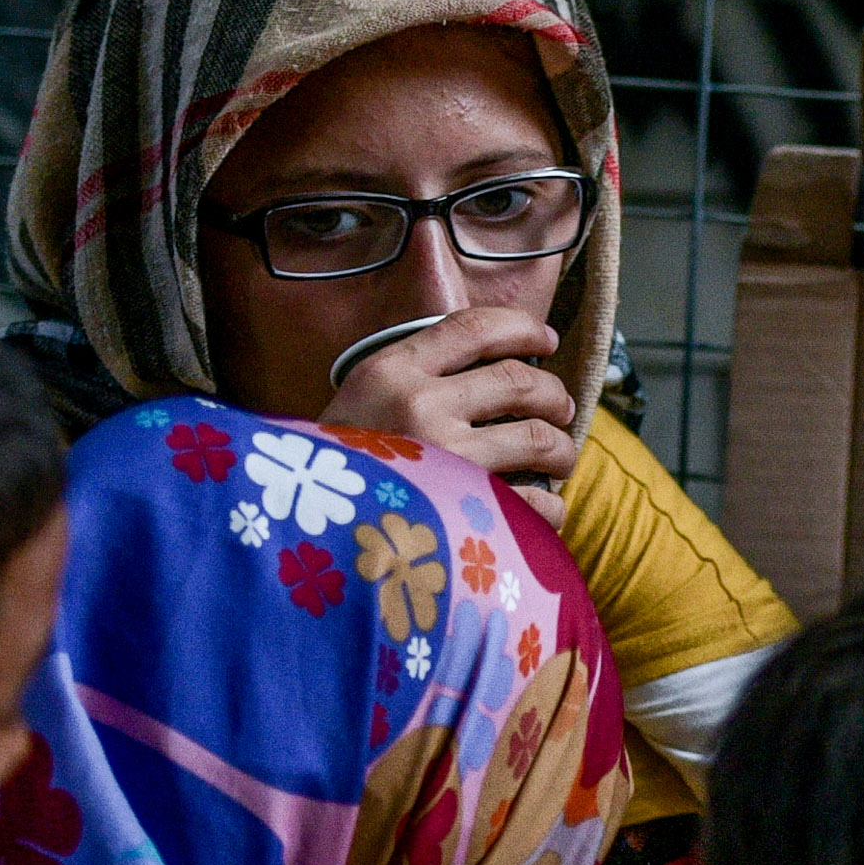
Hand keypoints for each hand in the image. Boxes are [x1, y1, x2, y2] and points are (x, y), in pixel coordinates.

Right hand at [319, 304, 596, 484]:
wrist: (302, 537)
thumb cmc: (333, 474)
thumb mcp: (354, 404)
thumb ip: (407, 379)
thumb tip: (485, 368)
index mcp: (389, 371)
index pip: (473, 327)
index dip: (521, 328)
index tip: (545, 339)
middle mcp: (419, 405)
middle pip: (520, 382)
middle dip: (553, 394)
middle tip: (559, 409)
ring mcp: (445, 459)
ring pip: (539, 438)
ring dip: (562, 449)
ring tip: (559, 458)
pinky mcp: (464, 511)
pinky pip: (536, 502)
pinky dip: (551, 506)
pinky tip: (544, 509)